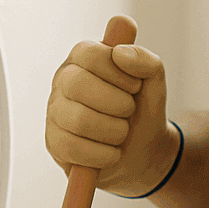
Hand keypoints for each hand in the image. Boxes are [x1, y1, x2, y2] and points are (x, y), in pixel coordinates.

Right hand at [45, 15, 171, 196]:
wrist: (142, 151)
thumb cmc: (142, 110)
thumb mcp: (153, 81)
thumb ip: (145, 60)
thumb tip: (120, 53)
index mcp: (83, 57)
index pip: (90, 54)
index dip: (119, 74)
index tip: (135, 87)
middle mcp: (63, 80)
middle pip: (77, 84)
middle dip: (116, 103)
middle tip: (129, 111)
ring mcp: (55, 111)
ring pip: (78, 120)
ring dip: (114, 131)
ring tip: (122, 132)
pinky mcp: (54, 142)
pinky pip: (74, 148)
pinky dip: (104, 154)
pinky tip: (111, 151)